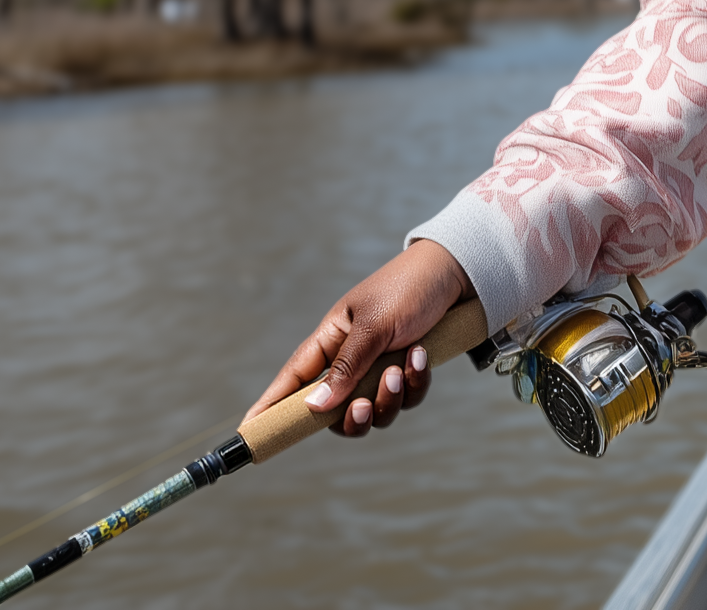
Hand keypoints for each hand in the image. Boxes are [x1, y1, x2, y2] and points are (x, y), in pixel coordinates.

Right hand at [251, 240, 471, 438]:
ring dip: (389, 398)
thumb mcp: (374, 325)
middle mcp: (351, 359)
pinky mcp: (407, 372)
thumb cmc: (408, 289)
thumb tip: (315, 406)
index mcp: (330, 340)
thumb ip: (346, 367)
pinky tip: (422, 357)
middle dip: (352, 417)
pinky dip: (415, 384)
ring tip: (402, 365)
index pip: (292, 380)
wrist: (457, 274)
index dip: (270, 406)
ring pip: (374, 411)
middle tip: (363, 406)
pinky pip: (405, 399)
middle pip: (336, 412)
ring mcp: (379, 368)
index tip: (249, 432)